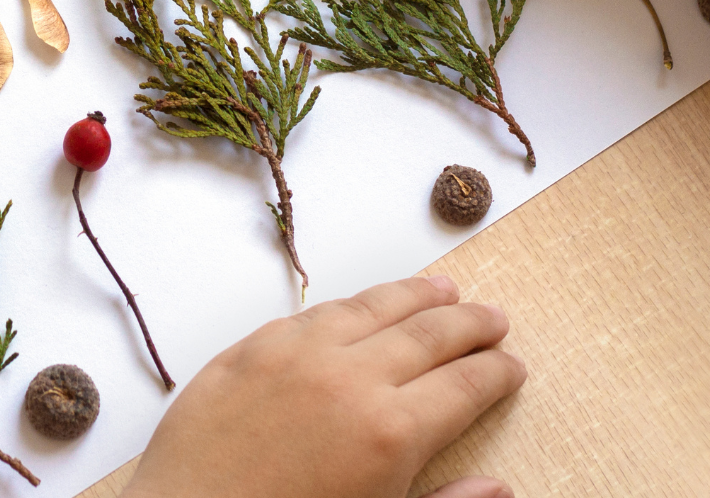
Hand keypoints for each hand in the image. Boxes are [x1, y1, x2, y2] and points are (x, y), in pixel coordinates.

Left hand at [121, 276, 523, 497]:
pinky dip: (351, 304)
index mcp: (389, 432)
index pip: (463, 386)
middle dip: (468, 323)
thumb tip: (502, 490)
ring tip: (442, 287)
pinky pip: (314, 313)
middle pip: (426, 334)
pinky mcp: (252, 345)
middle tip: (494, 315)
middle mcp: (349, 377)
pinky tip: (363, 304)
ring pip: (371, 307)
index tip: (513, 364)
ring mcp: (297, 352)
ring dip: (413, 295)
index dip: (495, 373)